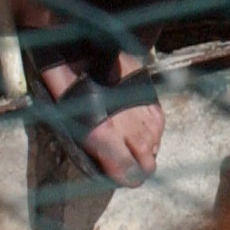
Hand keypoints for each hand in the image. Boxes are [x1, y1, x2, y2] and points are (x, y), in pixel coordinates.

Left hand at [39, 59, 163, 186]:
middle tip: (127, 162)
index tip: (122, 177)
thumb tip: (113, 169)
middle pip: (148, 165)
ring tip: (130, 139)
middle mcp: (130, 128)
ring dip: (145, 147)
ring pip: (155, 146)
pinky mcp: (151, 98)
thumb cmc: (70, 92)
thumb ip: (97, 151)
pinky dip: (151, 130)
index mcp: (105, 136)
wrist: (82, 51)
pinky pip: (159, 126)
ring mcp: (144, 113)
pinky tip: (139, 125)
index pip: (130, 174)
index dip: (127, 179)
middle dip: (138, 168)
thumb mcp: (76, 126)